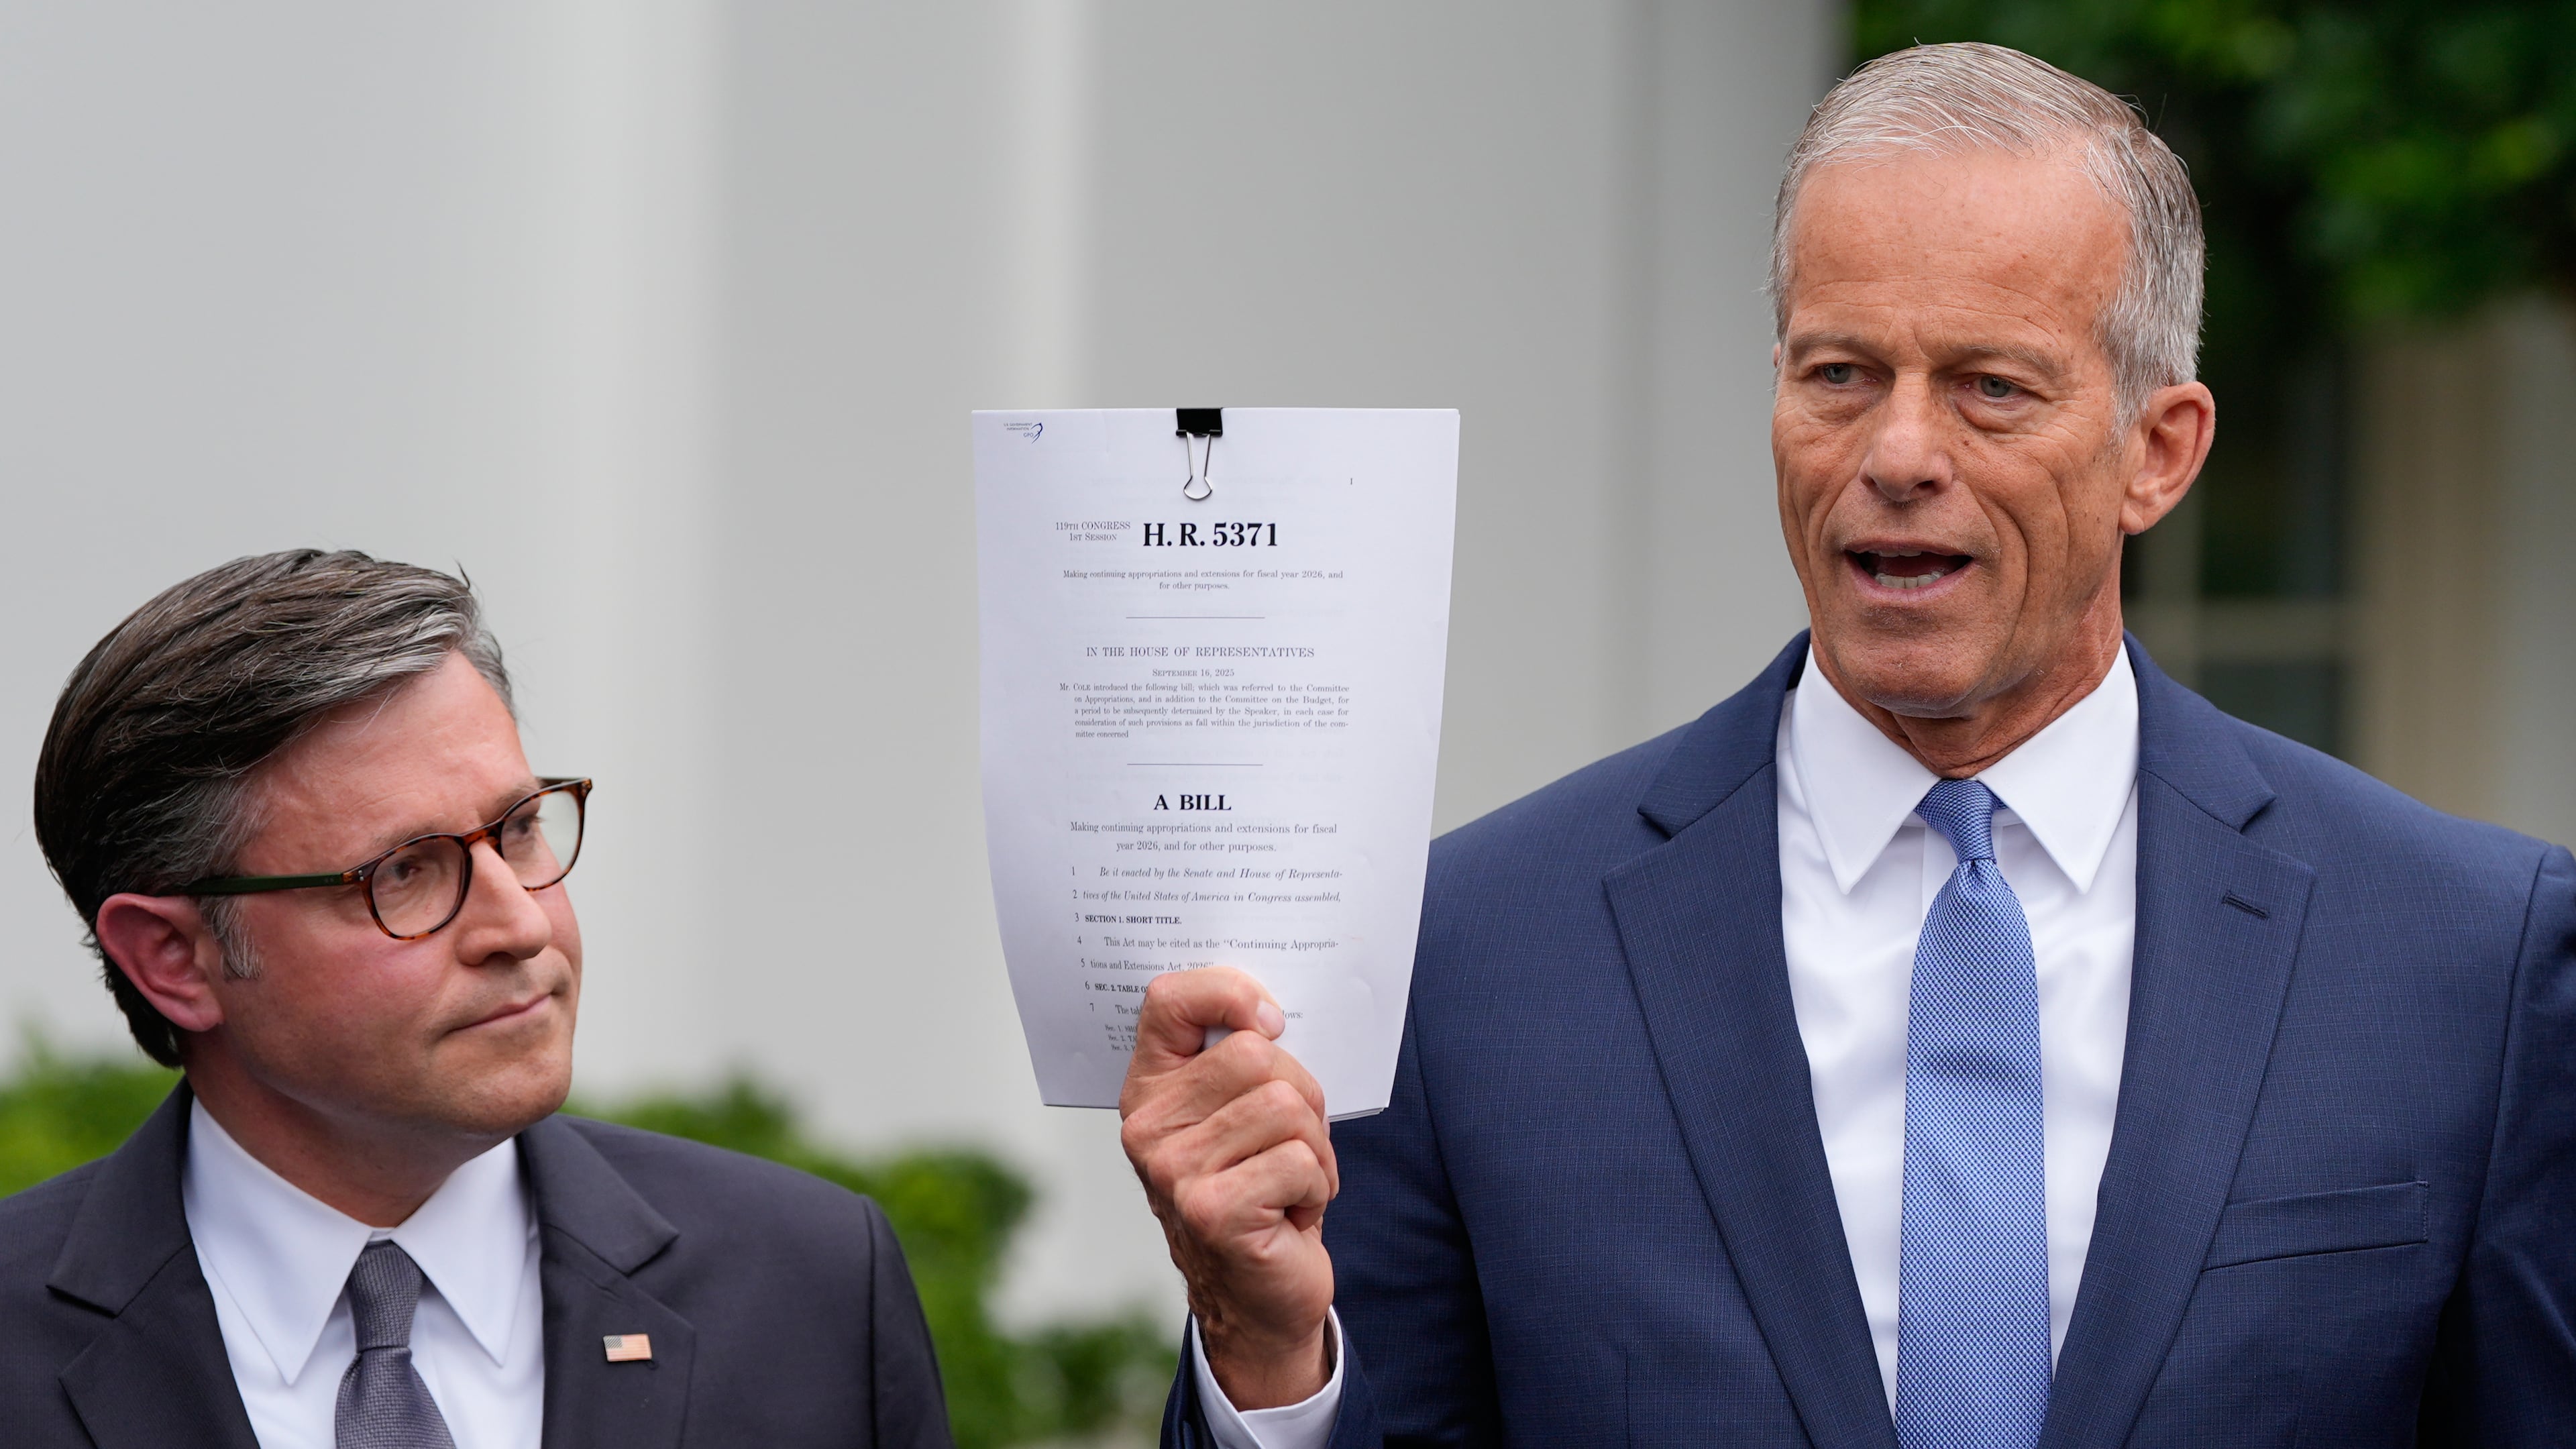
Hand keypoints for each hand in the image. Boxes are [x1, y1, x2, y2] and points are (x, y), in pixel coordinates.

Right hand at [1120, 967, 1337, 1408]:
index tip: (1270, 1021)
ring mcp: (1174, 1170)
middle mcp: (1148, 1127)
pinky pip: (1300, 1160)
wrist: (1257, 1297)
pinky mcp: (1213, 1211)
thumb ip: (1243, 1060)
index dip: (1229, 991)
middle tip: (1294, 1141)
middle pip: (1255, 1053)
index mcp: (1151, 1089)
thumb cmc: (1260, 1190)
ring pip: (1285, 1104)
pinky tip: (1291, 1214)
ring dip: (1314, 1147)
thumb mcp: (1241, 1115)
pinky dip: (1316, 1186)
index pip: (1169, 1000)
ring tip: (1292, 1181)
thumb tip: (1270, 1014)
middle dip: (1302, 1094)